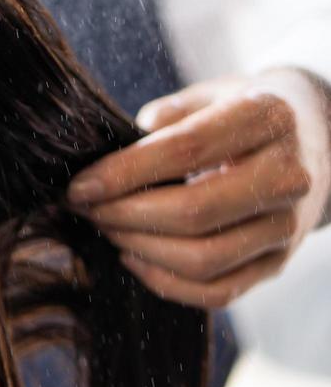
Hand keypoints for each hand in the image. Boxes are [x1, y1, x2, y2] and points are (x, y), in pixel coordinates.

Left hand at [66, 68, 330, 308]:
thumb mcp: (205, 94)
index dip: (123, 172)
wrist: (314, 137)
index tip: (78, 186)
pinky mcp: (278, 263)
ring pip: (203, 260)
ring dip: (138, 249)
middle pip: (193, 213)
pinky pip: (218, 292)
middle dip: (123, 214)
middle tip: (84, 207)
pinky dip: (165, 283)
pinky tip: (132, 256)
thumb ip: (161, 120)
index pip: (186, 150)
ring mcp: (288, 226)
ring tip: (104, 227)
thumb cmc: (238, 111)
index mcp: (266, 119)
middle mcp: (288, 176)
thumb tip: (107, 162)